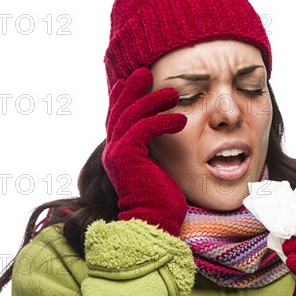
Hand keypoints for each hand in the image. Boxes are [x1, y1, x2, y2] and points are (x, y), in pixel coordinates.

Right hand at [102, 67, 187, 236]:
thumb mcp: (159, 171)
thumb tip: (170, 141)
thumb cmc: (160, 202)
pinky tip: (181, 120)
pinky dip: (162, 121)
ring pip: (131, 115)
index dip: (123, 98)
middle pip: (119, 111)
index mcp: (120, 153)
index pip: (118, 118)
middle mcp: (113, 151)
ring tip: (172, 91)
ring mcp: (117, 153)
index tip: (132, 81)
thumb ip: (157, 153)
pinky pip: (143, 129)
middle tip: (144, 72)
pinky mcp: (127, 157)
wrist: (152, 223)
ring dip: (152, 100)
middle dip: (131, 89)